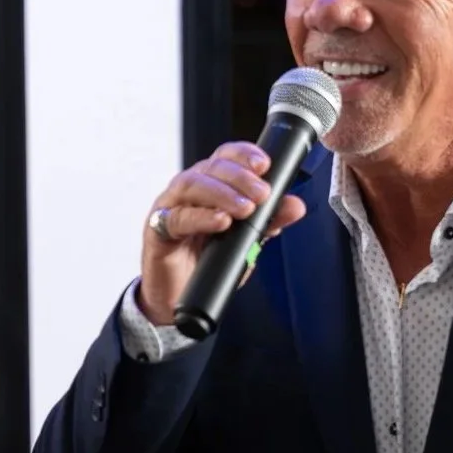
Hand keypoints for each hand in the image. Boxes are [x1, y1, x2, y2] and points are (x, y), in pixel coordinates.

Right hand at [136, 142, 307, 325]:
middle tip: (262, 194)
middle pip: (211, 167)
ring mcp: (170, 207)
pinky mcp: (157, 230)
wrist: (176, 297)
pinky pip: (176, 218)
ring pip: (192, 185)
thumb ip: (268, 221)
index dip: (244, 155)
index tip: (265, 165)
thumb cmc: (206, 261)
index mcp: (209, 185)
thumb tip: (295, 206)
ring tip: (245, 208)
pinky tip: (220, 221)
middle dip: (240, 177)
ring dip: (222, 193)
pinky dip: (201, 217)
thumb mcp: (245, 240)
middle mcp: (188, 190)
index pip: (225, 157)